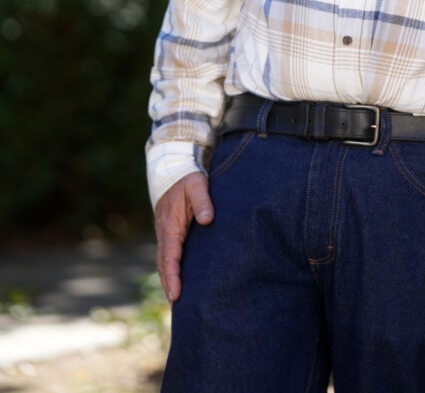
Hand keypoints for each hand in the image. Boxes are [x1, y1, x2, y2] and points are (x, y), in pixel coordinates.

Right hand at [154, 172, 213, 303]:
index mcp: (171, 225)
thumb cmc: (187, 178)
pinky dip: (170, 269)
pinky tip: (177, 279)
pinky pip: (168, 254)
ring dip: (168, 279)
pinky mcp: (170, 232)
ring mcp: (165, 233)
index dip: (173, 276)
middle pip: (164, 264)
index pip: (171, 256)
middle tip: (176, 306)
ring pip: (164, 261)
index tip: (176, 294)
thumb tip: (208, 220)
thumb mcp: (197, 185)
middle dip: (169, 285)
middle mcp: (165, 232)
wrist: (173, 169)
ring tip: (176, 300)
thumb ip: (204, 201)